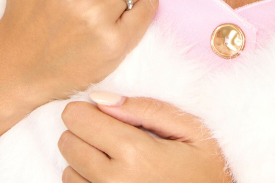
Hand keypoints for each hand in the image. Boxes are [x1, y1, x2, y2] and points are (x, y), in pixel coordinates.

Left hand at [59, 94, 233, 182]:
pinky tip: (111, 177)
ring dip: (84, 160)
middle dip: (85, 131)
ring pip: (68, 171)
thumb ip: (145, 109)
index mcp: (135, 153)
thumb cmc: (206, 169)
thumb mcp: (189, 129)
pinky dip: (86, 182)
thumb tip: (100, 98)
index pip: (78, 119)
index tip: (102, 111)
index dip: (86, 109)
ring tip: (114, 158)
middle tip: (111, 132)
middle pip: (68, 143)